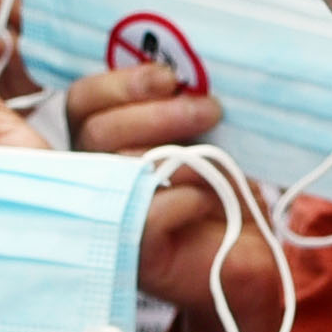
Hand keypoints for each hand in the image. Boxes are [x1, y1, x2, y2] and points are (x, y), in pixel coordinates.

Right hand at [79, 59, 286, 331]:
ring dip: (177, 153)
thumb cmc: (223, 192)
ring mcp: (108, 218)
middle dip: (156, 112)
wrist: (247, 257)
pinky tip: (210, 200)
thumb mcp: (205, 137)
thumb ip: (184, 106)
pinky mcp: (133, 254)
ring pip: (117, 168)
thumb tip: (190, 75)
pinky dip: (188, 198)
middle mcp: (95, 179)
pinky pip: (147, 214)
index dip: (120, 83)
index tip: (171, 77)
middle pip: (96, 130)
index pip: (84, 103)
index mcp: (104, 145)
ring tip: (218, 155)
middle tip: (209, 109)